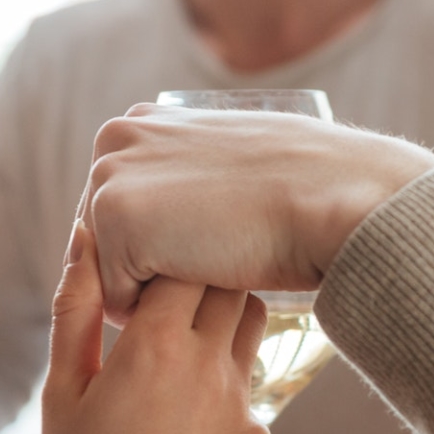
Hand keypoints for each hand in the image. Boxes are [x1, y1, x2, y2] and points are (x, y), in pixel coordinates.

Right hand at [0, 225, 270, 433]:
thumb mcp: (60, 396)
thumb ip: (75, 311)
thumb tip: (85, 239)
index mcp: (153, 346)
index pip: (183, 258)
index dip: (165, 255)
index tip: (143, 271)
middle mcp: (210, 366)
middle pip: (230, 285)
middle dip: (202, 281)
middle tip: (163, 304)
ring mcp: (244, 406)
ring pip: (250, 333)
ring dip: (221, 328)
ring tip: (176, 362)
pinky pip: (249, 395)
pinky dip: (223, 394)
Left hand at [83, 105, 433, 321]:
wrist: (331, 198)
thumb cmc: (301, 187)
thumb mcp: (231, 160)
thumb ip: (190, 172)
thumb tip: (183, 208)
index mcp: (140, 122)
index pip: (118, 208)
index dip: (157, 243)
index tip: (206, 240)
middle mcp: (114, 140)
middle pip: (102, 241)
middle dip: (146, 266)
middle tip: (213, 254)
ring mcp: (109, 179)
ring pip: (108, 271)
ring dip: (155, 288)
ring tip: (213, 262)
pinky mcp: (116, 223)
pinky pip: (117, 299)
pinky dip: (158, 310)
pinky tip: (205, 279)